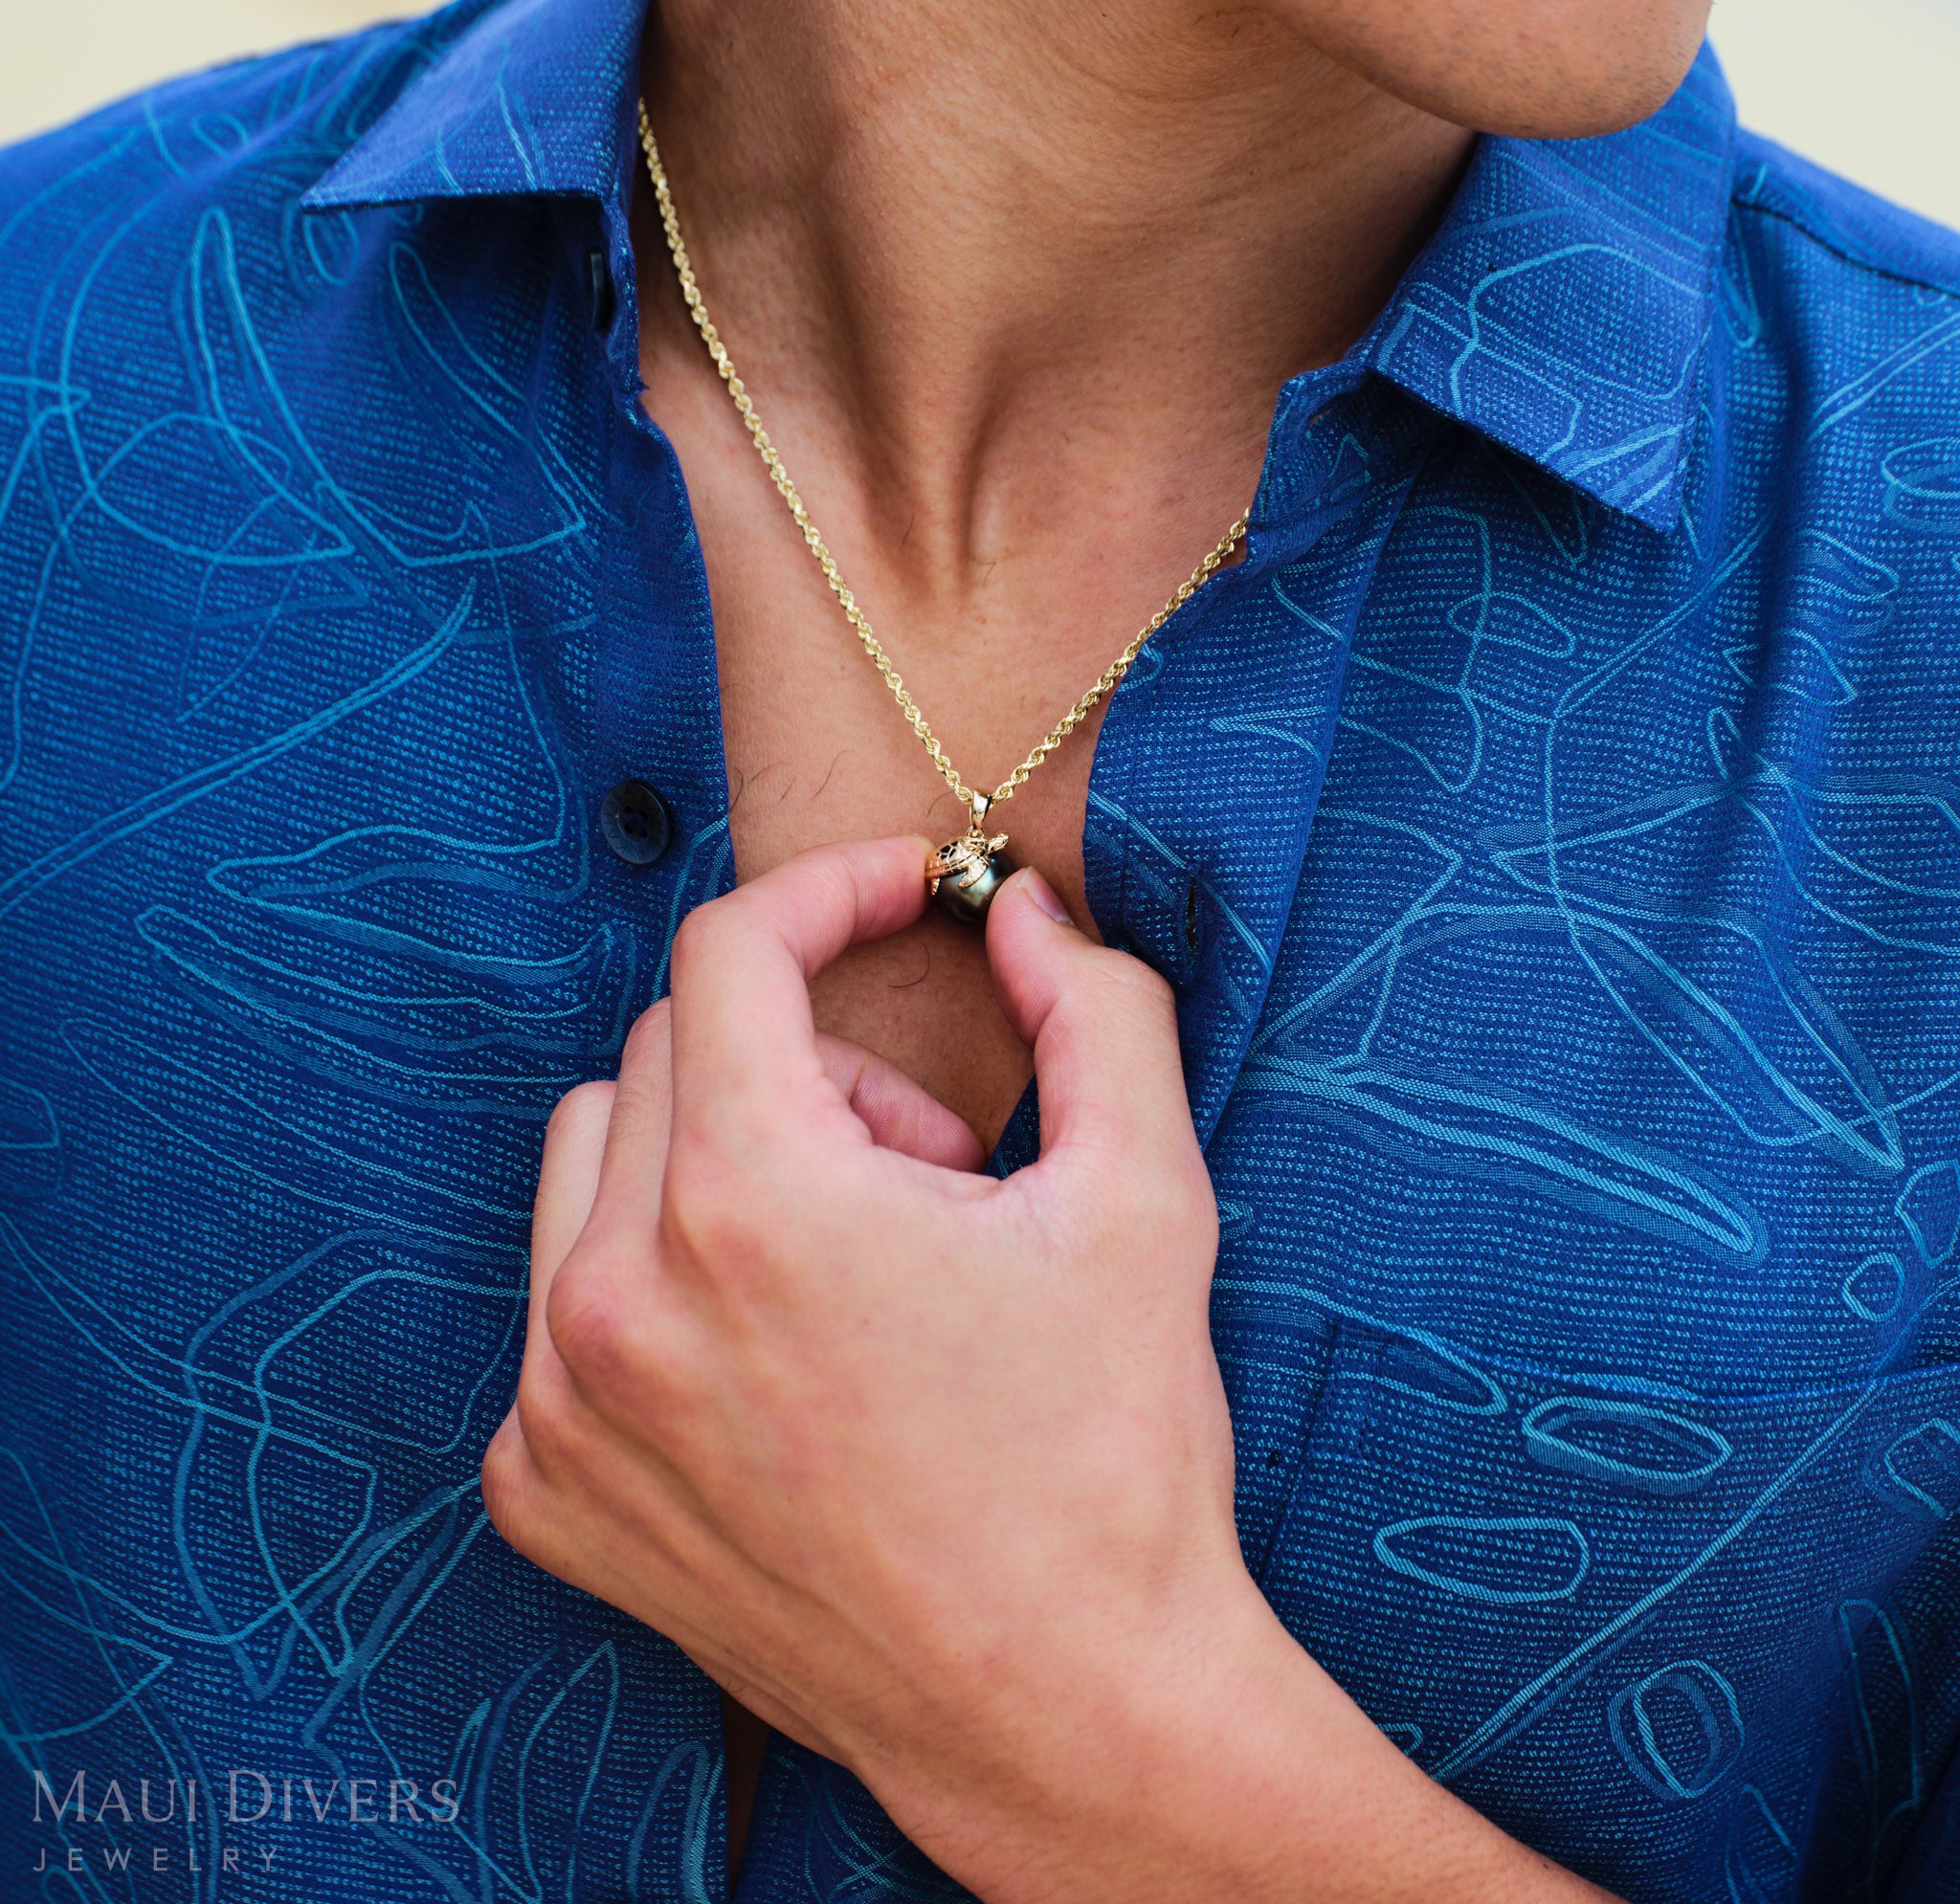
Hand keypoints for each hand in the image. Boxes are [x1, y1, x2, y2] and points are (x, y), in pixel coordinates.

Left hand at [482, 837, 1619, 1903]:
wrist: (1061, 1711)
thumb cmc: (1112, 1456)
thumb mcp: (1146, 1201)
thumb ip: (1096, 1010)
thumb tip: (1021, 912)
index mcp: (754, 1201)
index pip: (732, 949)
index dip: (828, 890)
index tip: (902, 898)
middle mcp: (617, 1296)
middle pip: (671, 1044)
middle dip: (804, 1057)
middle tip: (928, 1165)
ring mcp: (562, 1404)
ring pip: (592, 1156)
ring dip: (714, 1155)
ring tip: (846, 1260)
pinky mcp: (544, 1490)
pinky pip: (557, 1299)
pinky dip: (654, 1280)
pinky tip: (775, 1360)